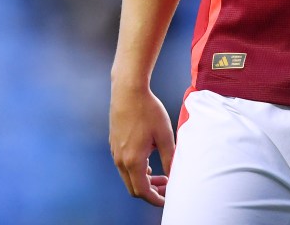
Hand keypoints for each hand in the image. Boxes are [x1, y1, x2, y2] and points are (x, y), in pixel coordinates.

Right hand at [109, 84, 174, 205]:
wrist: (128, 91)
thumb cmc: (148, 110)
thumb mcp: (164, 134)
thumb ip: (169, 157)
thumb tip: (175, 174)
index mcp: (133, 161)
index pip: (143, 191)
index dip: (156, 199)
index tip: (167, 199)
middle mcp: (121, 160)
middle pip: (134, 188)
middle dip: (151, 191)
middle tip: (167, 186)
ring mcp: (115, 153)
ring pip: (128, 177)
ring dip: (144, 180)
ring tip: (161, 175)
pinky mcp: (114, 144)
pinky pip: (124, 166)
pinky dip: (137, 170)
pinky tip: (149, 162)